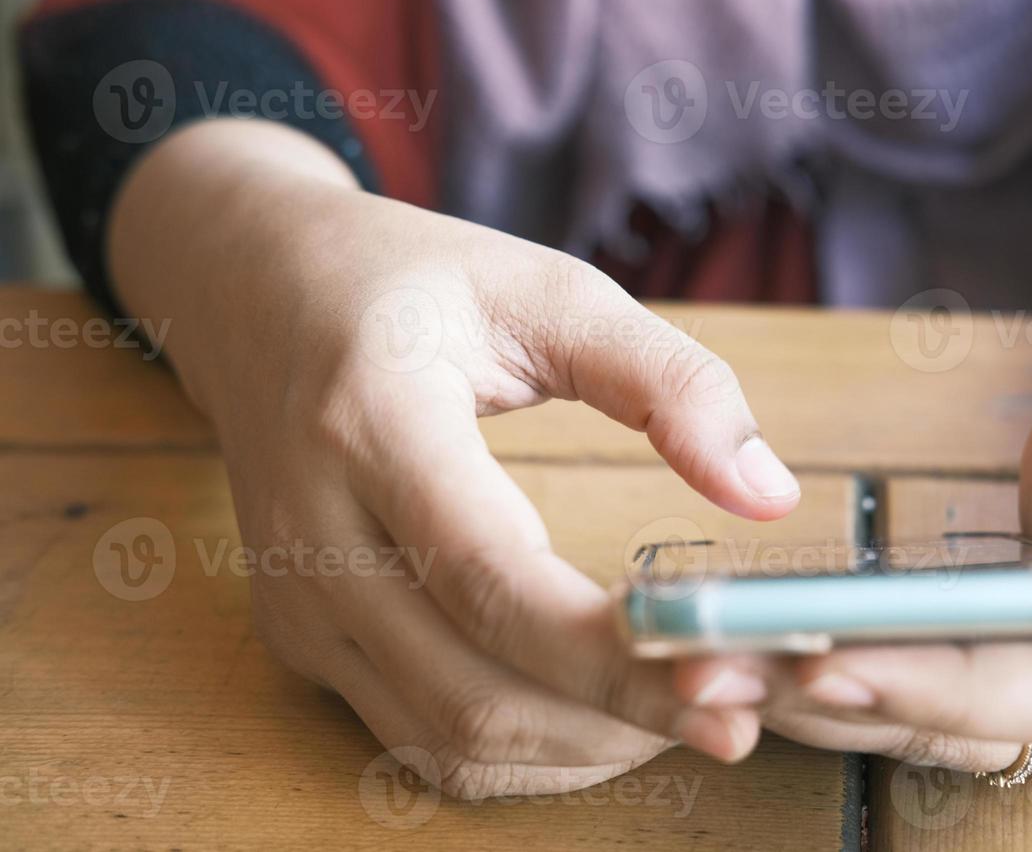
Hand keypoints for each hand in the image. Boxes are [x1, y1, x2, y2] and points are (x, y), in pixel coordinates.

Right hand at [108, 121, 801, 796]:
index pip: (489, 575)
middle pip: (468, 689)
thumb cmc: (413, 284)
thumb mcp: (549, 290)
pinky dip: (521, 750)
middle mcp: (314, 529)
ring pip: (445, 738)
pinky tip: (598, 714)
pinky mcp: (299, 635)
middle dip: (614, 725)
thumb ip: (670, 382)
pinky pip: (415, 736)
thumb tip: (771, 494)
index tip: (724, 677)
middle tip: (733, 710)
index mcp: (372, 418)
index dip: (609, 652)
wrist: (255, 292)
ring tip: (681, 712)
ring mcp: (296, 597)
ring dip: (577, 751)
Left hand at [678, 254, 1031, 772]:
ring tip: (717, 670)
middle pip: (1005, 720)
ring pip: (968, 722)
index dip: (950, 682)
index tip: (829, 660)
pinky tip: (777, 654)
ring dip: (843, 699)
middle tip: (720, 674)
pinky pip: (958, 690)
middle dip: (863, 697)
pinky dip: (870, 674)